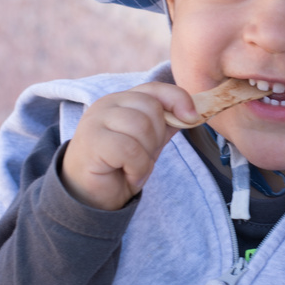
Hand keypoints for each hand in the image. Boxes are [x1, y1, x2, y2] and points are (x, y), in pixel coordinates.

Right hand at [60, 83, 198, 209]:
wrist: (89, 195)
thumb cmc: (119, 166)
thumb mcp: (148, 142)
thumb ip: (166, 124)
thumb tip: (194, 111)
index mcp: (121, 100)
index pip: (155, 89)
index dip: (178, 99)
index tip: (192, 118)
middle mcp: (106, 104)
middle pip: (151, 108)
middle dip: (156, 138)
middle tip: (143, 157)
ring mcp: (96, 121)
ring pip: (141, 127)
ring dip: (146, 156)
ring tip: (134, 168)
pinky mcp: (92, 141)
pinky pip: (129, 149)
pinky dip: (136, 167)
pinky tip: (128, 174)